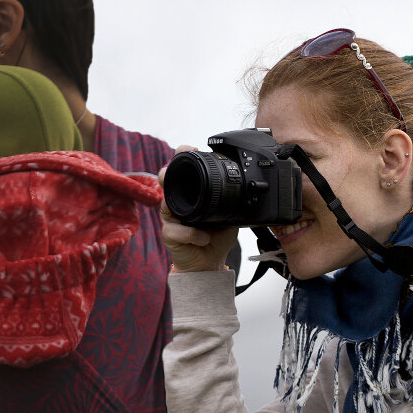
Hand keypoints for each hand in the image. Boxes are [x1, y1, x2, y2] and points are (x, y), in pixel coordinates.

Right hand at [158, 146, 238, 272]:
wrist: (210, 264)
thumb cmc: (216, 238)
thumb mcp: (229, 216)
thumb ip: (232, 202)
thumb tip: (247, 188)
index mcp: (191, 195)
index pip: (182, 172)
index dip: (181, 158)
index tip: (190, 149)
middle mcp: (178, 204)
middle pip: (165, 182)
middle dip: (167, 173)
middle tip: (174, 169)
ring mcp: (171, 220)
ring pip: (165, 204)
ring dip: (175, 204)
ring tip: (190, 209)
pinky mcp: (170, 237)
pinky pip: (176, 231)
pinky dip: (192, 234)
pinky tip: (204, 238)